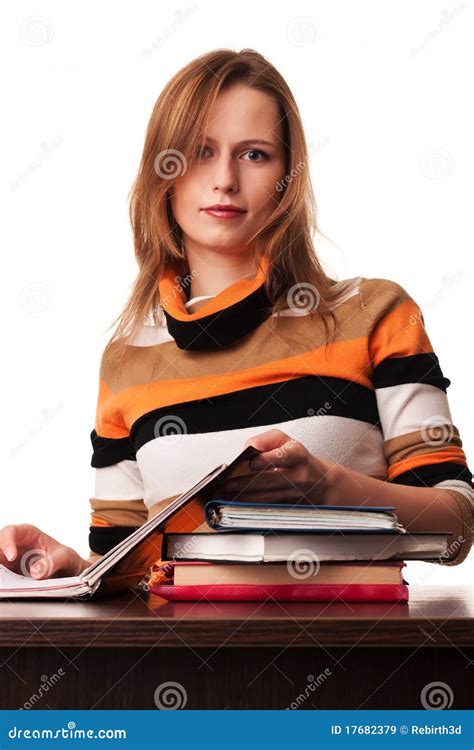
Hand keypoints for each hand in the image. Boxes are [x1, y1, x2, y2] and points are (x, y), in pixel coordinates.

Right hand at [0, 524, 88, 578]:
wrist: (71, 572)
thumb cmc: (68, 558)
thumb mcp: (66, 557)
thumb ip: (53, 562)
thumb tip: (36, 573)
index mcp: (28, 534)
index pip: (11, 532)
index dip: (7, 542)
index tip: (12, 556)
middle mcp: (16, 545)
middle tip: (2, 573)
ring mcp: (11, 561)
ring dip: (1, 572)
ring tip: (4, 583)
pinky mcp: (12, 575)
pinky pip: (3, 577)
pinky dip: (4, 582)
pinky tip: (7, 588)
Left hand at [215, 429, 338, 503]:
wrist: (322, 484)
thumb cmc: (300, 460)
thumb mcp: (286, 441)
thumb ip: (265, 440)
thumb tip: (250, 448)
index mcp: (297, 455)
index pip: (283, 456)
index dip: (266, 460)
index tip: (251, 463)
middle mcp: (298, 475)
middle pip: (269, 481)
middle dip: (244, 483)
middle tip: (225, 485)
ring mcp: (294, 494)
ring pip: (265, 497)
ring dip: (242, 497)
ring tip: (224, 495)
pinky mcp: (288, 508)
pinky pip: (266, 507)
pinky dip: (249, 506)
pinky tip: (235, 504)